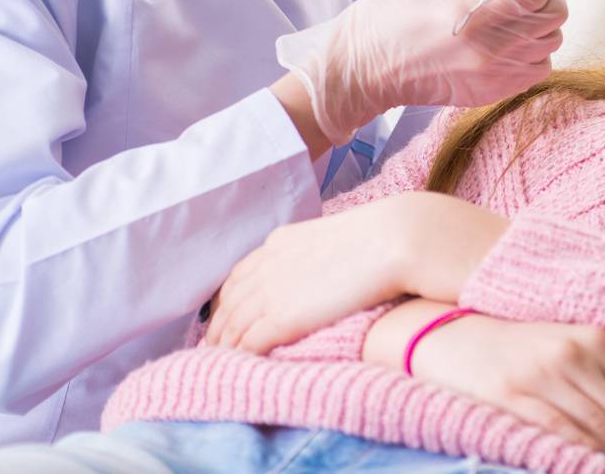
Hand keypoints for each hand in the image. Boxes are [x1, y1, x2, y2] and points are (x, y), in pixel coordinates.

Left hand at [204, 199, 406, 353]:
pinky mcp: (283, 318)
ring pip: (233, 326)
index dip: (227, 299)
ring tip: (219, 364)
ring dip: (223, 347)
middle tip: (212, 348)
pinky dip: (240, 356)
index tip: (223, 316)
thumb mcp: (334, 237)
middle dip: (217, 327)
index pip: (239, 275)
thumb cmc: (380, 236)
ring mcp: (272, 291)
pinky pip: (249, 343)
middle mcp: (268, 264)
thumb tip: (321, 269)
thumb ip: (315, 253)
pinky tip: (240, 367)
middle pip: (229, 303)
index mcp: (280, 242)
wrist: (393, 239)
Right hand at [274, 0, 567, 143]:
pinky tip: (511, 36)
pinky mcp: (491, 93)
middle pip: (553, 18)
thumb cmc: (388, 18)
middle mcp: (491, 51)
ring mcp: (494, 76)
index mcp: (474, 18)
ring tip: (519, 8)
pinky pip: (536, 70)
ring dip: (542, 22)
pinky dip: (534, 50)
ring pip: (550, 46)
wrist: (362, 70)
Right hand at [366, 300, 604, 473]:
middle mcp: (573, 352)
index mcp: (594, 338)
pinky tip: (604, 472)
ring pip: (600, 429)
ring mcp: (543, 374)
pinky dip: (587, 457)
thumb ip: (601, 379)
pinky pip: (560, 433)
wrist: (448, 334)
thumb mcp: (564, 349)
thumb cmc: (514, 348)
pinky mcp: (512, 395)